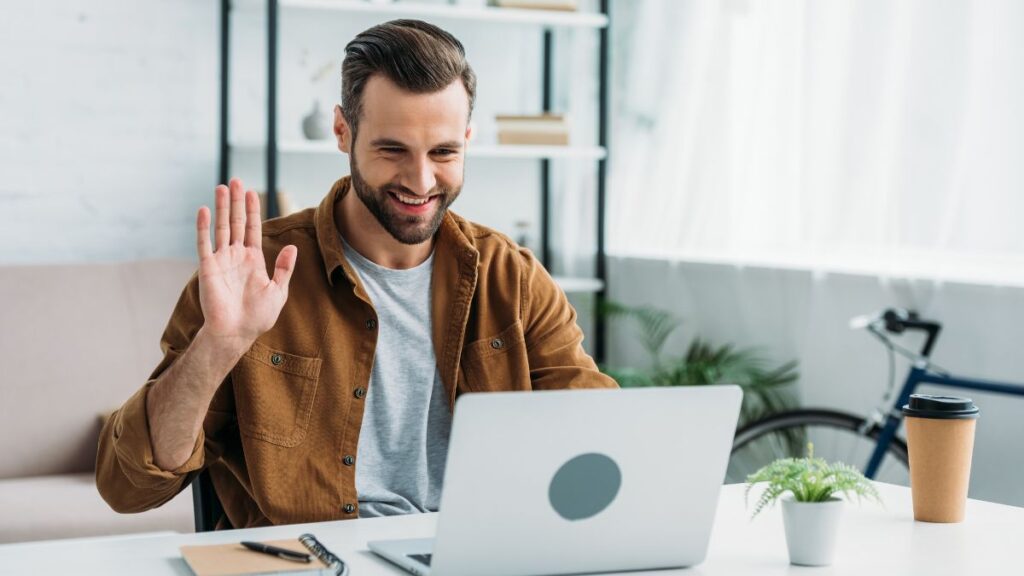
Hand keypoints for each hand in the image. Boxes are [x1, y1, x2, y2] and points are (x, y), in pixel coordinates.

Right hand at [195, 179, 296, 352]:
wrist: (236, 333)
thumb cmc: (257, 317)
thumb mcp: (278, 291)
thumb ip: (284, 269)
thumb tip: (291, 247)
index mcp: (253, 260)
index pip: (253, 228)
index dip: (253, 210)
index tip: (252, 192)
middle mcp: (236, 256)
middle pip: (237, 222)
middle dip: (237, 201)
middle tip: (236, 180)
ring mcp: (221, 260)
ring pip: (222, 227)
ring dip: (223, 207)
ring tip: (222, 186)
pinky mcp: (208, 268)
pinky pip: (204, 243)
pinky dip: (204, 227)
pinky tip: (205, 210)